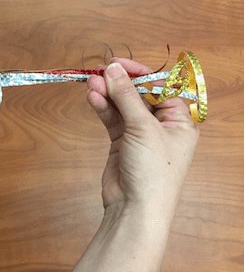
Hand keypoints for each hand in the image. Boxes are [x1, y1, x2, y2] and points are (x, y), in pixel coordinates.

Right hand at [87, 58, 199, 215]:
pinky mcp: (122, 142)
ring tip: (92, 83)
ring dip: (108, 94)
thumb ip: (127, 96)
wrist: (135, 208)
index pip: (160, 87)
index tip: (118, 62)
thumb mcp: (143, 128)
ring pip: (122, 106)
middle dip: (120, 83)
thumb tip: (114, 69)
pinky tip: (93, 98)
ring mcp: (140, 134)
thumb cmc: (154, 172)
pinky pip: (112, 119)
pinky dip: (103, 108)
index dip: (140, 73)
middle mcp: (161, 125)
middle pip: (139, 95)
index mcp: (180, 120)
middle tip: (100, 71)